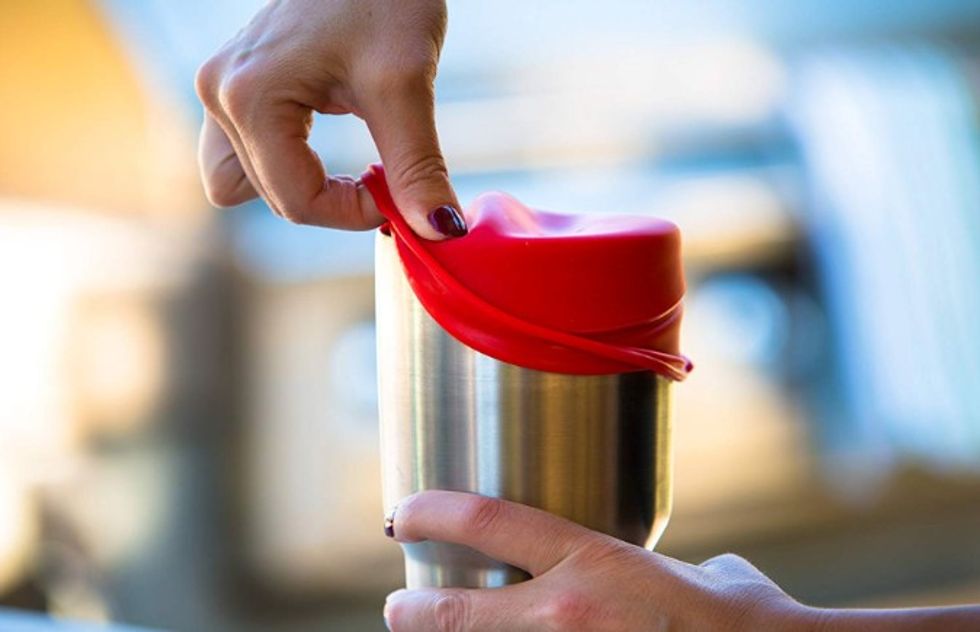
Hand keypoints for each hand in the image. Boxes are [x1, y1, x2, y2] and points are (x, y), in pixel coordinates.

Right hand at [195, 0, 466, 238]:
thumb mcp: (405, 84)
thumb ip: (417, 166)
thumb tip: (440, 232)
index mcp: (248, 97)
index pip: (296, 201)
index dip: (354, 214)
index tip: (399, 197)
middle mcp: (219, 95)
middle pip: (272, 197)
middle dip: (333, 201)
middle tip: (387, 179)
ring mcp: (220, 89)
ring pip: (243, 184)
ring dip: (298, 187)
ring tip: (351, 167)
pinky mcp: (235, 86)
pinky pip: (243, 155)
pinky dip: (285, 164)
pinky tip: (325, 147)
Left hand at [383, 491, 806, 630]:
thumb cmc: (747, 622)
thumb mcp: (707, 576)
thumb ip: (679, 567)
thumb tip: (689, 574)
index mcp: (593, 560)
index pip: (487, 522)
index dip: (432, 513)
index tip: (404, 514)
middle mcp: (565, 614)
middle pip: (455, 610)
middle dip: (413, 609)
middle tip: (400, 605)